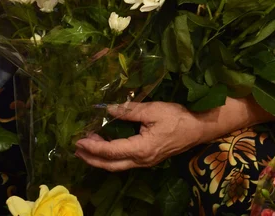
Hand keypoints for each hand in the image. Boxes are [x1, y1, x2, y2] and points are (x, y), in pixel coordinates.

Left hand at [74, 101, 203, 170]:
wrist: (198, 128)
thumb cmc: (177, 117)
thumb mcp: (152, 110)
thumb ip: (129, 111)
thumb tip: (108, 109)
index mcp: (141, 149)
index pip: (111, 151)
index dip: (93, 146)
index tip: (79, 139)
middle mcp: (141, 160)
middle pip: (110, 165)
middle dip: (91, 158)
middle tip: (77, 148)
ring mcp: (145, 162)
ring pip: (117, 166)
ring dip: (100, 158)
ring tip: (87, 148)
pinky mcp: (148, 158)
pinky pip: (125, 161)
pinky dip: (111, 156)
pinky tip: (106, 147)